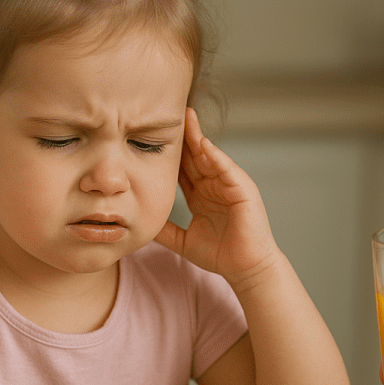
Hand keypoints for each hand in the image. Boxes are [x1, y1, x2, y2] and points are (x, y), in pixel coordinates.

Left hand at [155, 108, 279, 288]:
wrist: (246, 269)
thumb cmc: (220, 256)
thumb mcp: (183, 240)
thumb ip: (164, 230)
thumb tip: (138, 223)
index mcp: (201, 196)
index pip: (182, 169)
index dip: (169, 154)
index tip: (149, 137)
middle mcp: (215, 187)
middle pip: (195, 157)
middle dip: (183, 136)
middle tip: (166, 114)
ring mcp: (230, 186)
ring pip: (211, 157)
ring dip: (198, 138)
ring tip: (186, 119)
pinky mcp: (243, 190)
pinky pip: (228, 169)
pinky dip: (216, 156)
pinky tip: (204, 144)